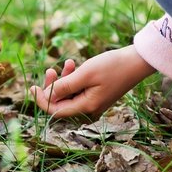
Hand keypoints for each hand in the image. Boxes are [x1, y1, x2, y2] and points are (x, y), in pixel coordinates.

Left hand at [30, 45, 155, 118]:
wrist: (138, 60)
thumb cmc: (113, 66)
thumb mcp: (85, 74)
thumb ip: (64, 86)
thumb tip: (47, 95)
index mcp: (86, 107)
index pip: (55, 111)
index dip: (41, 100)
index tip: (33, 87)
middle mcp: (89, 109)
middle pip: (61, 103)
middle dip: (52, 87)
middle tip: (50, 70)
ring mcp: (93, 102)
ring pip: (68, 94)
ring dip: (63, 79)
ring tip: (67, 62)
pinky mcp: (96, 94)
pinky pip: (77, 89)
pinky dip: (72, 78)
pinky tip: (72, 63)